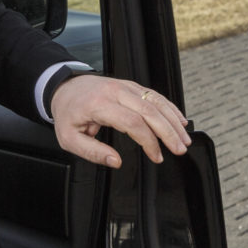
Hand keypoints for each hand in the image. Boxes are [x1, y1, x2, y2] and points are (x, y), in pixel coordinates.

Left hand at [49, 75, 190, 167]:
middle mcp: (115, 92)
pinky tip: (179, 120)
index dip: (149, 141)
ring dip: (173, 120)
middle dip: (168, 132)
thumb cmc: (67, 112)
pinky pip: (153, 95)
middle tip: (179, 150)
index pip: (132, 122)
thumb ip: (92, 152)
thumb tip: (115, 162)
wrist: (63, 87)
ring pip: (155, 101)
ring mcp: (124, 86)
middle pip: (149, 110)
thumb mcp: (69, 138)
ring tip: (184, 139)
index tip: (156, 156)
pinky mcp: (130, 85)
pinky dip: (169, 107)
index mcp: (99, 104)